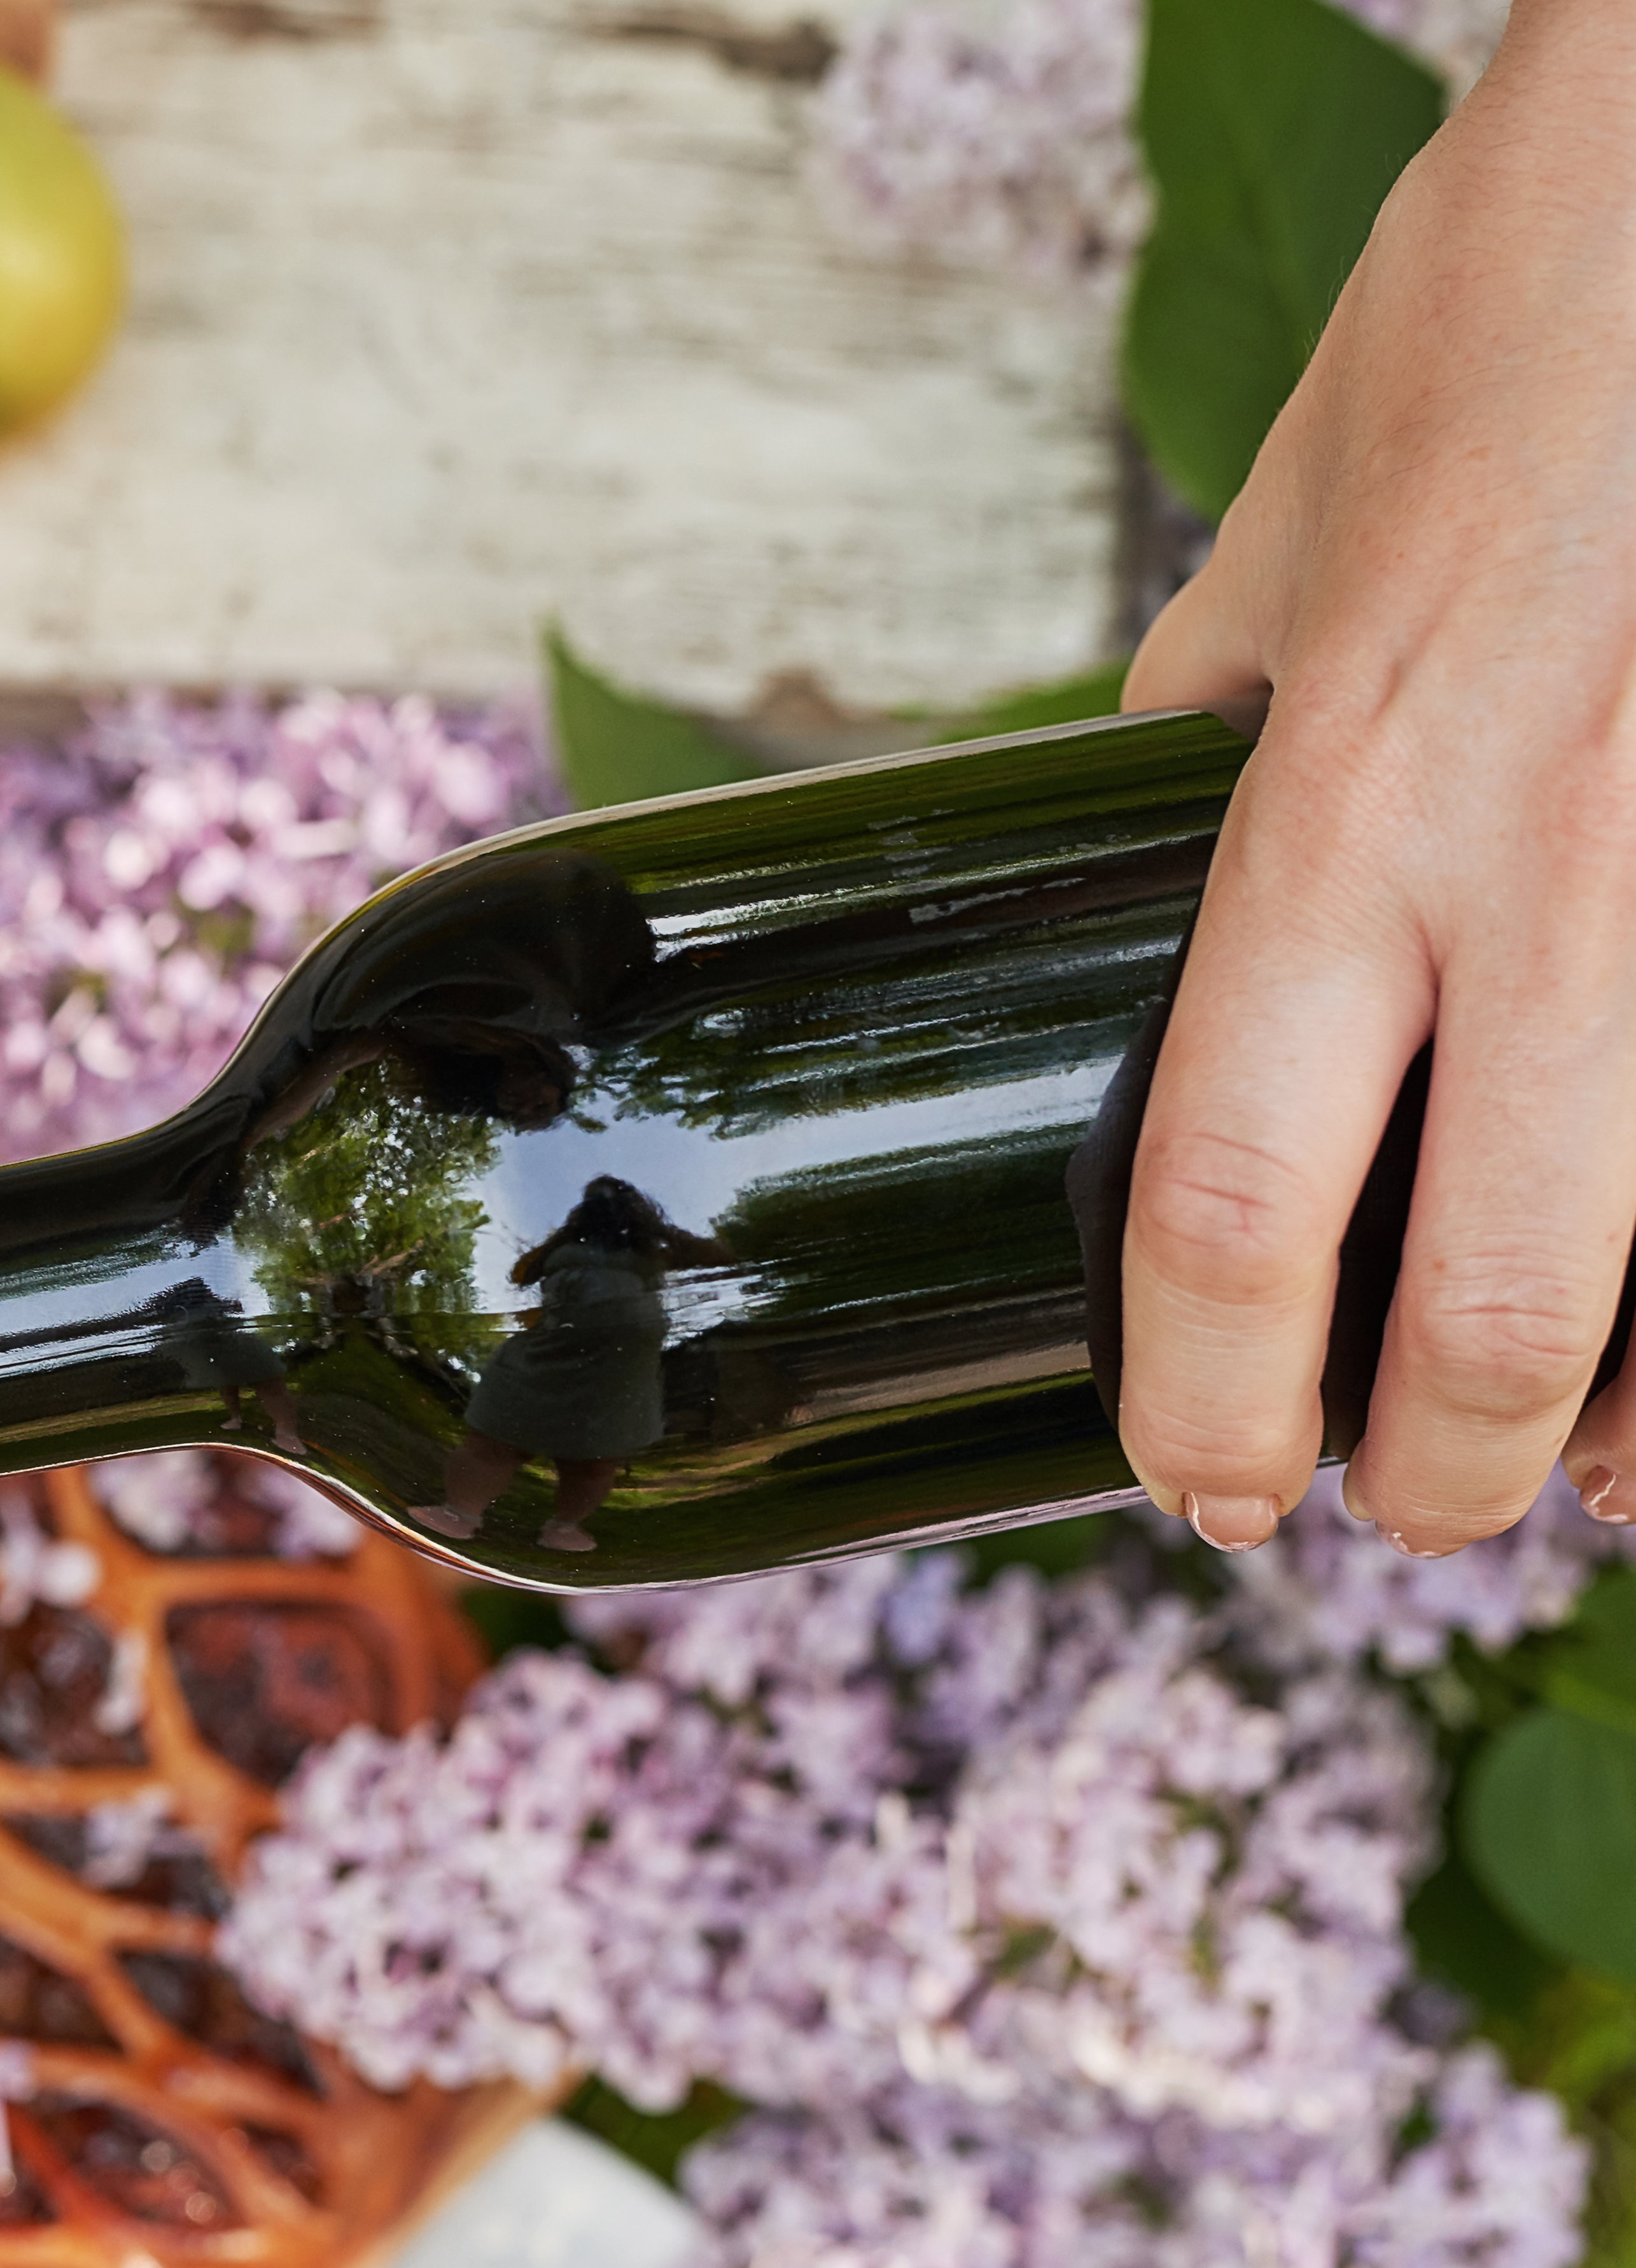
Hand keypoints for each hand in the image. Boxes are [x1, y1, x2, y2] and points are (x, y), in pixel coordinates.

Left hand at [1120, 0, 1635, 1552]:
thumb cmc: (1524, 305)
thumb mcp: (1289, 528)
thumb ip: (1211, 711)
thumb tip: (1132, 838)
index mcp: (1352, 805)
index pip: (1240, 1196)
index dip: (1214, 1392)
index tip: (1207, 1477)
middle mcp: (1556, 871)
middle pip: (1502, 1299)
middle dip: (1443, 1469)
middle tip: (1396, 1510)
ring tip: (1586, 1477)